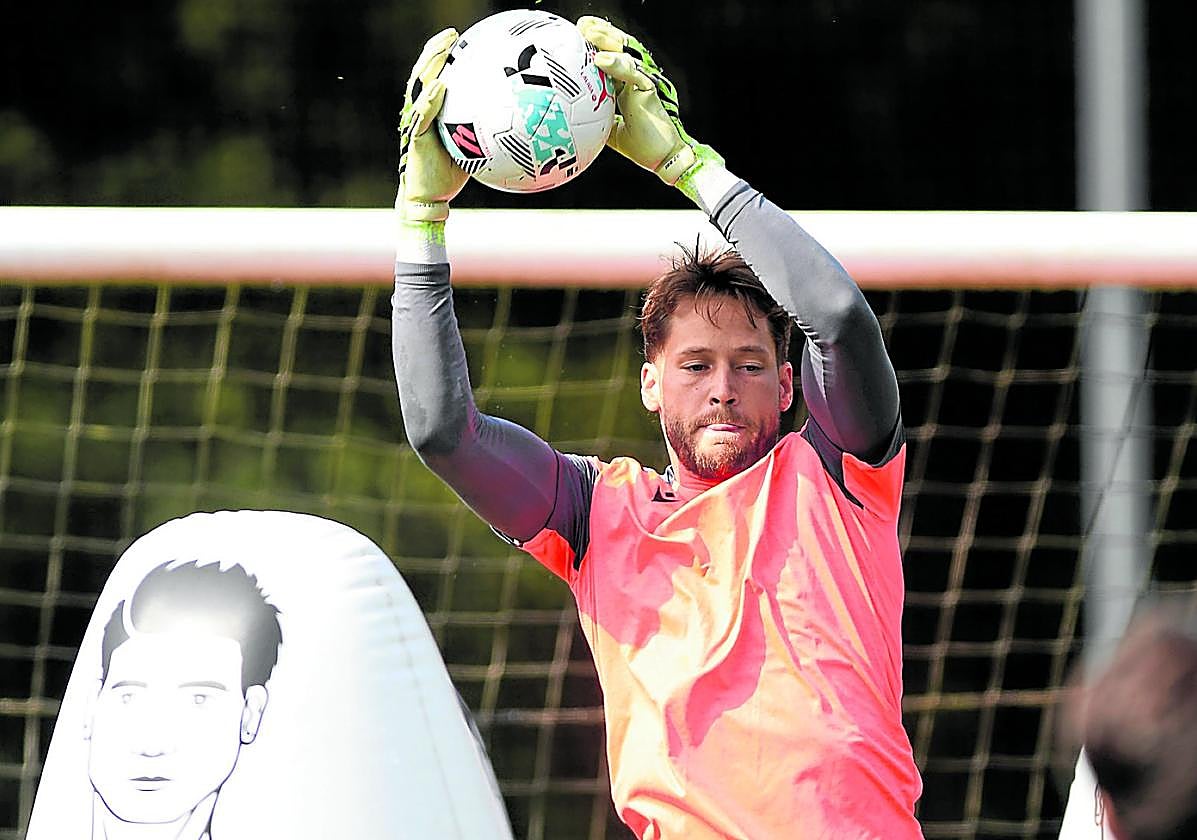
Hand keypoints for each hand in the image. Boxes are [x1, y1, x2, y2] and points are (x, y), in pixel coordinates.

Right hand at [396, 28, 468, 222]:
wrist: (430, 199)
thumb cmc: (452, 174)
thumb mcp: (473, 149)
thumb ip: (485, 132)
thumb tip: (518, 125)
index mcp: (432, 112)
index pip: (435, 76)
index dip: (443, 56)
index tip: (458, 38)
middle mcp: (420, 113)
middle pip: (424, 74)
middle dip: (435, 51)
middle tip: (452, 35)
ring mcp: (415, 124)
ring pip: (419, 88)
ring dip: (430, 66)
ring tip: (443, 50)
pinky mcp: (414, 138)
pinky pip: (422, 115)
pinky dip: (430, 99)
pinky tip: (440, 86)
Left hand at [576, 16, 721, 185]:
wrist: (663, 159)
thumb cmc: (642, 145)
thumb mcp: (610, 130)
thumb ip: (596, 118)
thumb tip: (572, 120)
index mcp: (627, 85)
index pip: (612, 56)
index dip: (598, 43)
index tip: (578, 34)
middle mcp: (637, 78)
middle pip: (620, 47)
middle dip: (602, 32)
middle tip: (582, 25)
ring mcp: (644, 81)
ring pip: (627, 53)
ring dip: (607, 40)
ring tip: (588, 32)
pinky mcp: (650, 89)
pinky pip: (632, 73)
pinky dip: (617, 64)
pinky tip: (600, 59)